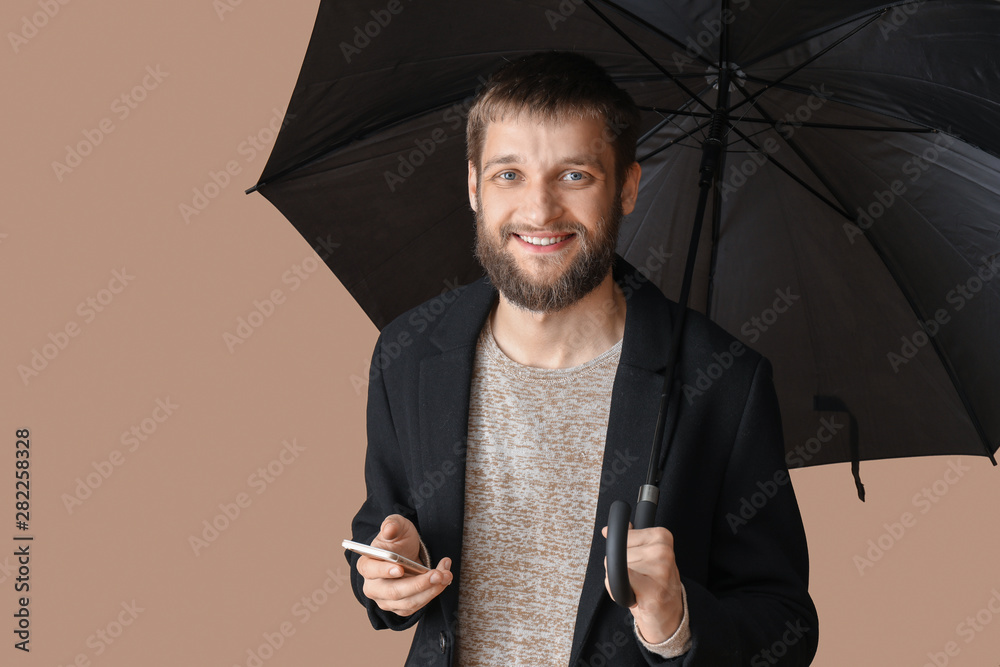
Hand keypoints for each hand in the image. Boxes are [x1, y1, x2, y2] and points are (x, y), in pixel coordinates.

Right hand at [357, 514, 452, 616]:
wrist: (407, 553)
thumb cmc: (398, 540)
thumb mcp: (397, 526)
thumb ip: (392, 525)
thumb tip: (389, 529)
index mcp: (367, 565)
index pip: (370, 570)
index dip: (383, 571)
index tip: (400, 568)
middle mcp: (373, 587)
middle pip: (393, 592)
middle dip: (418, 584)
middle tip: (437, 574)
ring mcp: (386, 600)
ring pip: (409, 602)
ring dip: (431, 590)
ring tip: (446, 575)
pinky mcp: (401, 607)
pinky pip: (417, 605)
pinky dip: (433, 593)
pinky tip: (443, 579)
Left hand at [602, 523, 683, 643]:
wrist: (669, 613)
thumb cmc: (655, 582)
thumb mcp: (646, 554)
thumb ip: (629, 540)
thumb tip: (607, 531)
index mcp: (661, 536)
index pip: (622, 537)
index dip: (622, 552)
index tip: (637, 563)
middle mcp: (663, 551)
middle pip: (617, 552)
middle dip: (619, 567)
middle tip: (637, 579)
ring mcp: (660, 570)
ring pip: (615, 567)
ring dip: (617, 581)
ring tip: (637, 588)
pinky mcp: (652, 591)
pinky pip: (619, 582)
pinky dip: (617, 592)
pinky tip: (633, 597)